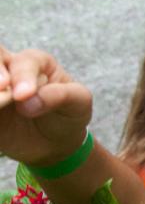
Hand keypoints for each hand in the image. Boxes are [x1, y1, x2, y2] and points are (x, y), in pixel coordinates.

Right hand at [0, 46, 92, 166]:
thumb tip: (28, 101)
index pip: (23, 62)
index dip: (22, 76)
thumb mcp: (78, 102)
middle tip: (1, 88)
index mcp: (35, 62)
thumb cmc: (69, 113)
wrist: (56, 141)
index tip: (24, 95)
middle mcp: (8, 71)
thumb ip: (60, 95)